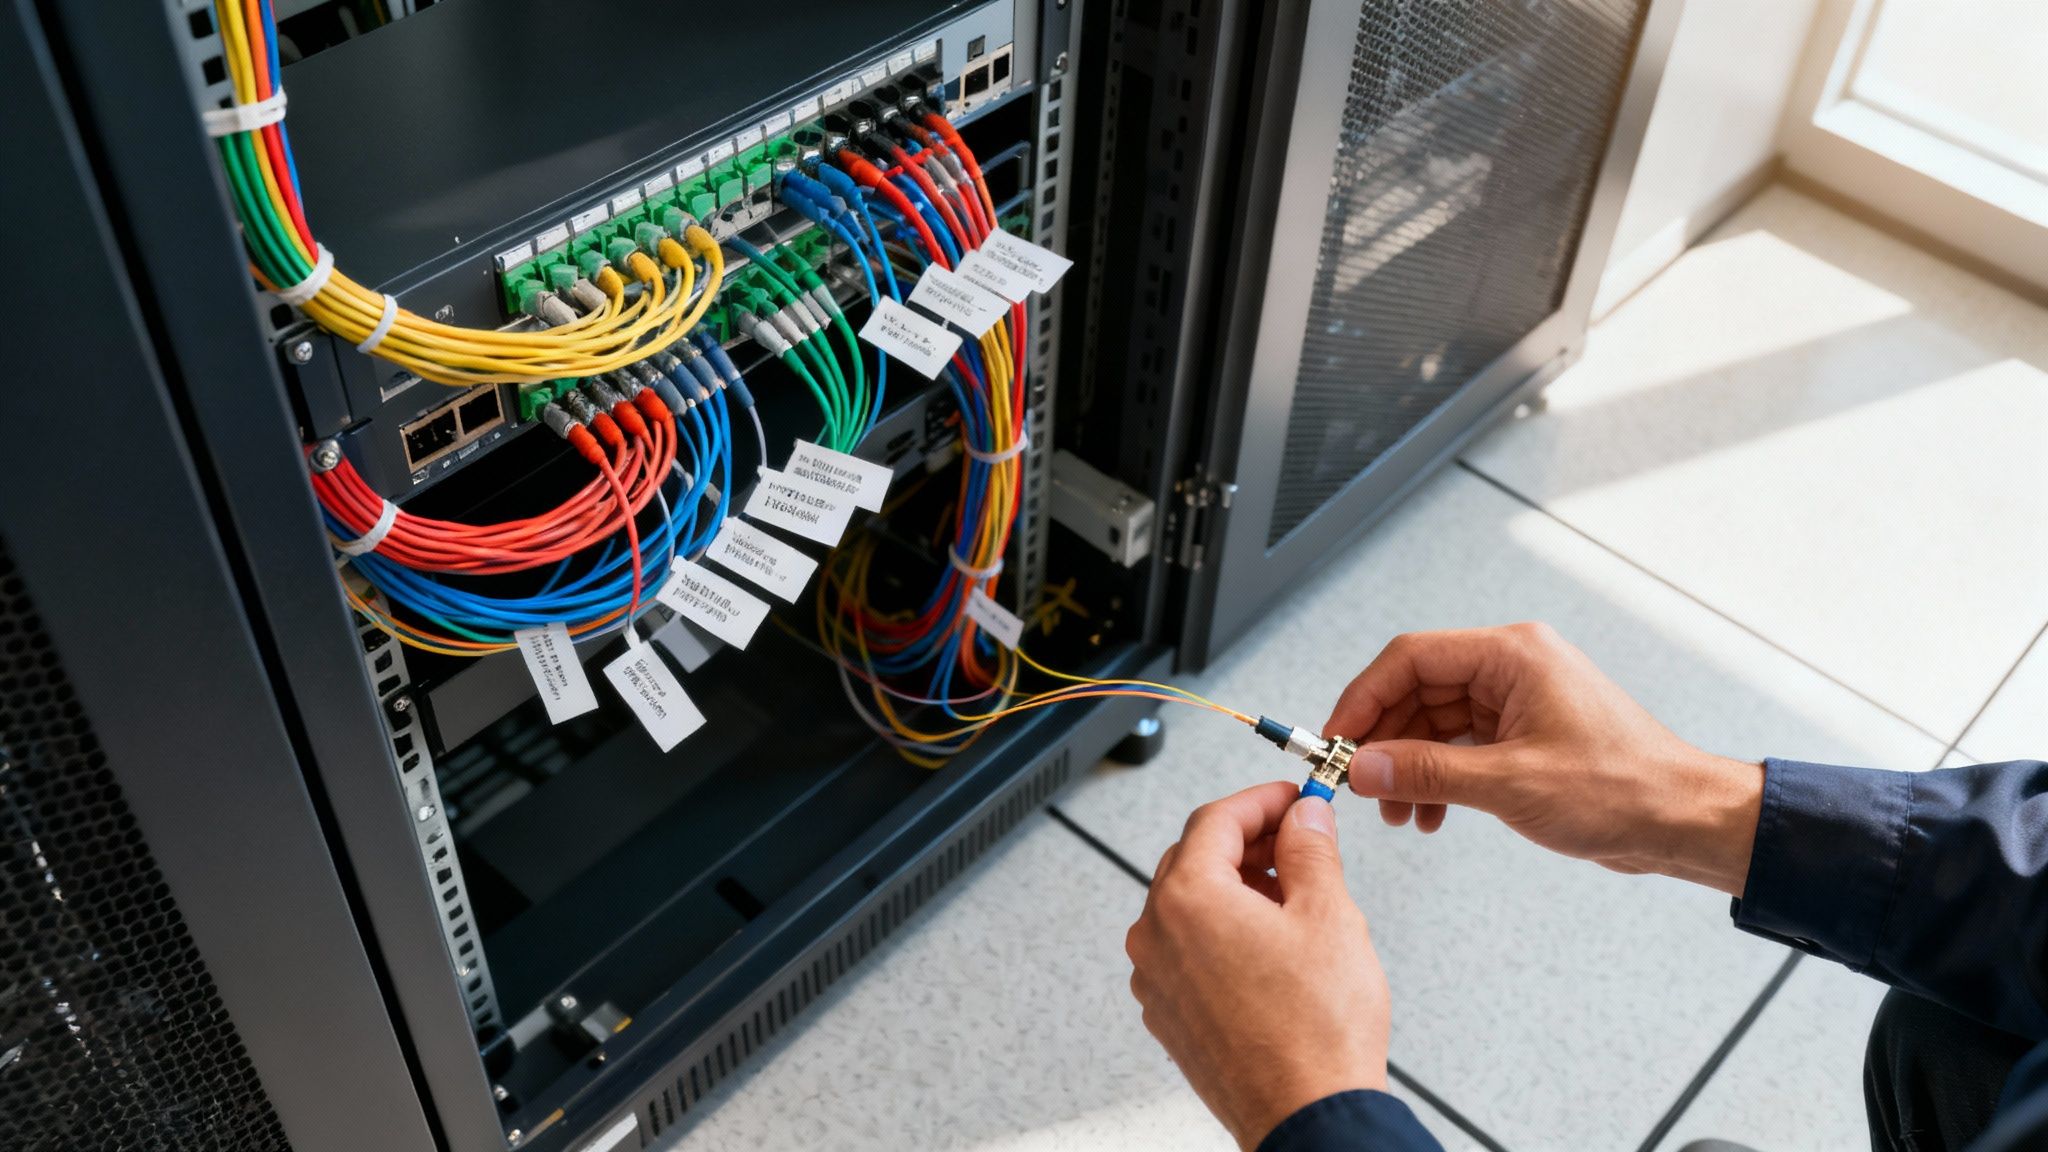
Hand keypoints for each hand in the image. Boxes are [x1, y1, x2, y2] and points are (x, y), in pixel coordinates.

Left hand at [1126, 781, 1388, 1149]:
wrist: (1308, 1117)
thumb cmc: (1316, 1034)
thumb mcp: (1329, 916)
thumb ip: (1310, 850)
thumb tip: (1304, 819)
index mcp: (1187, 901)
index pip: (1215, 820)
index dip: (1261, 801)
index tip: (1294, 800)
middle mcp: (1157, 937)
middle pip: (1196, 859)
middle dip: (1250, 843)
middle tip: (1300, 842)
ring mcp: (1157, 979)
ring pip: (1191, 906)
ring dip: (1238, 889)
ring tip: (1295, 899)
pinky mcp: (1169, 1014)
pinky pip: (1189, 951)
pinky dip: (1225, 933)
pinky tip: (1272, 946)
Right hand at [1325, 622, 1763, 894]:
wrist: (1682, 820)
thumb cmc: (1624, 789)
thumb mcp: (1511, 784)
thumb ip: (1428, 772)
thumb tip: (1363, 768)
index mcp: (1512, 655)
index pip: (1410, 658)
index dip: (1363, 698)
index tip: (1335, 740)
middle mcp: (1512, 667)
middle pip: (1417, 689)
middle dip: (1384, 740)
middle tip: (1357, 784)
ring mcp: (1518, 700)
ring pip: (1434, 721)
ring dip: (1407, 766)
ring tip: (1397, 813)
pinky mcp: (1524, 734)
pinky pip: (1459, 745)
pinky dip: (1436, 778)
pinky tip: (1430, 813)